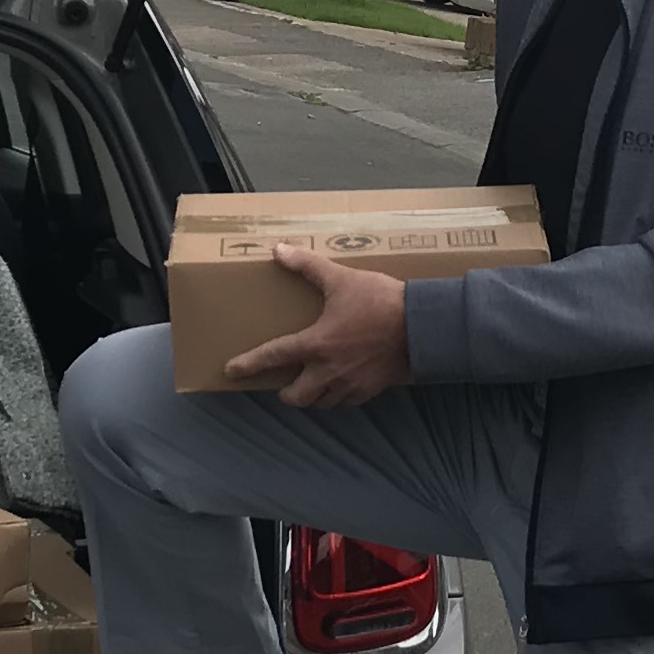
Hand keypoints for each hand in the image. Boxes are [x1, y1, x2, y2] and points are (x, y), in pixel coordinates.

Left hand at [224, 246, 413, 407]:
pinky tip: (342, 382)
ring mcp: (350, 385)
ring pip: (321, 403)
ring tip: (313, 383)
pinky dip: (339, 396)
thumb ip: (308, 266)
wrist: (422, 326)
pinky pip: (346, 401)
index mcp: (315, 344)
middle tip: (285, 384)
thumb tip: (279, 250)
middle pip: (296, 397)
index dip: (248, 365)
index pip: (272, 357)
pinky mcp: (370, 390)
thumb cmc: (381, 302)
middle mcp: (328, 371)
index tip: (230, 371)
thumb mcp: (342, 279)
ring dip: (313, 396)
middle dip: (287, 393)